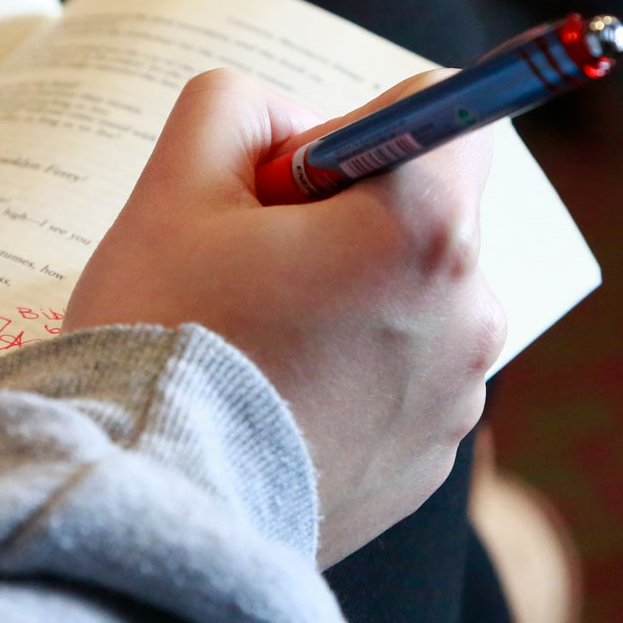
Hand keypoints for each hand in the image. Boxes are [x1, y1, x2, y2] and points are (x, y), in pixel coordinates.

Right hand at [65, 68, 504, 565]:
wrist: (151, 514)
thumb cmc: (163, 341)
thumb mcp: (174, 187)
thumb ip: (236, 108)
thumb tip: (285, 125)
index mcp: (426, 229)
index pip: (446, 109)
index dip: (360, 126)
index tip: (295, 183)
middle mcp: (471, 312)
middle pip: (424, 210)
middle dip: (347, 217)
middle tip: (251, 270)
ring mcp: (458, 397)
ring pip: (411, 296)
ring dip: (351, 296)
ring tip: (255, 344)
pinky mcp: (431, 460)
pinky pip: (402, 377)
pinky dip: (352, 373)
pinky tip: (273, 399)